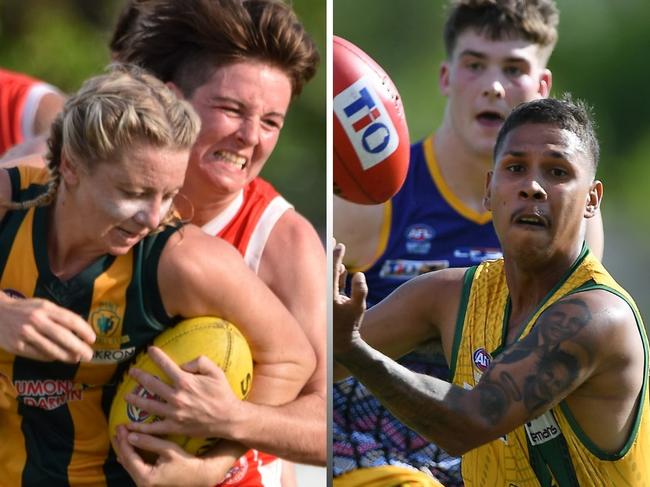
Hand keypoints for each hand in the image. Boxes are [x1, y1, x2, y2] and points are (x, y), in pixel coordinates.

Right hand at [0, 294, 94, 361]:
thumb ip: (59, 316)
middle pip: (62, 336)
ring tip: (76, 359)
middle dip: (79, 347)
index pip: (70, 319)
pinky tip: (56, 358)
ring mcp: (25, 333)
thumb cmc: (25, 310)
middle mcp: (36, 320)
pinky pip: (38, 355)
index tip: (92, 339)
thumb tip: (80, 330)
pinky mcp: (16, 346)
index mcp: (45, 308)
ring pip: (51, 348)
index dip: (84, 330)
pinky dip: (50, 357)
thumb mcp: (42, 306)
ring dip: (66, 356)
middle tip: (89, 355)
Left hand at [113, 426, 223, 486]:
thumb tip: (130, 435)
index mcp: (146, 477)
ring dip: (124, 450)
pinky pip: (134, 468)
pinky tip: (125, 451)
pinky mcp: (148, 482)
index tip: (121, 426)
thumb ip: (149, 442)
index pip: (129, 457)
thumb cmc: (186, 463)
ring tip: (120, 436)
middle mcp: (141, 484)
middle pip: (126, 462)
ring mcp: (144, 485)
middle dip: (121, 444)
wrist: (198, 477)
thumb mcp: (169, 450)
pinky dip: (130, 457)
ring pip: (129, 465)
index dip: (124, 440)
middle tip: (118, 428)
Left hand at [124, 346, 244, 439]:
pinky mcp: (174, 427)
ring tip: (126, 396)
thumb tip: (183, 365)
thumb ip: (199, 361)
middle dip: (139, 376)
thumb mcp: (216, 371)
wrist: (228, 418)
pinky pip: (153, 428)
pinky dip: (140, 428)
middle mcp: (176, 396)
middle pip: (151, 384)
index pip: (166, 365)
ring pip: (148, 405)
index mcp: (185, 381)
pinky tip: (130, 426)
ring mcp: (173, 413)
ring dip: (135, 400)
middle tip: (131, 372)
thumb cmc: (223, 393)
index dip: (156, 355)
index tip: (149, 349)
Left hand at [333, 241, 367, 357]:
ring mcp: (327, 298)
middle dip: (331, 254)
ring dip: (336, 264)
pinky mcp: (332, 302)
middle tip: (333, 239)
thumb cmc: (350, 326)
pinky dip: (338, 275)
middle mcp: (324, 295)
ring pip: (331, 276)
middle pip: (327, 269)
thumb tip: (358, 274)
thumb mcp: (359, 308)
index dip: (335, 257)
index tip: (339, 244)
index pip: (331, 271)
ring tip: (338, 249)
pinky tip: (343, 268)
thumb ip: (360, 290)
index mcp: (327, 295)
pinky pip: (334, 284)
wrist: (342, 344)